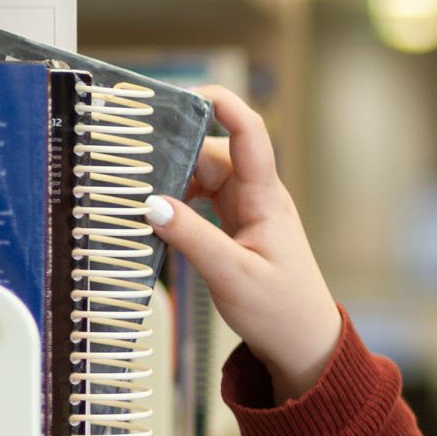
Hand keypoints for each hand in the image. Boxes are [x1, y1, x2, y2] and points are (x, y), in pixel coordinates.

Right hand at [146, 85, 342, 399]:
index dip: (223, 104)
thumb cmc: (279, 311)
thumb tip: (151, 203)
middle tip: (132, 161)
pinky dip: (178, 200)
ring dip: (173, 179)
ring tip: (137, 192)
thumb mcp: (230, 275)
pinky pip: (202, 198)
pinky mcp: (237, 227)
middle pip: (212, 153)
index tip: (186, 92)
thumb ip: (191, 238)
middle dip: (175, 151)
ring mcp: (248, 210)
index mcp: (266, 200)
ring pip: (203, 175)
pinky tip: (156, 215)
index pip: (250, 135)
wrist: (304, 343)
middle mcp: (259, 197)